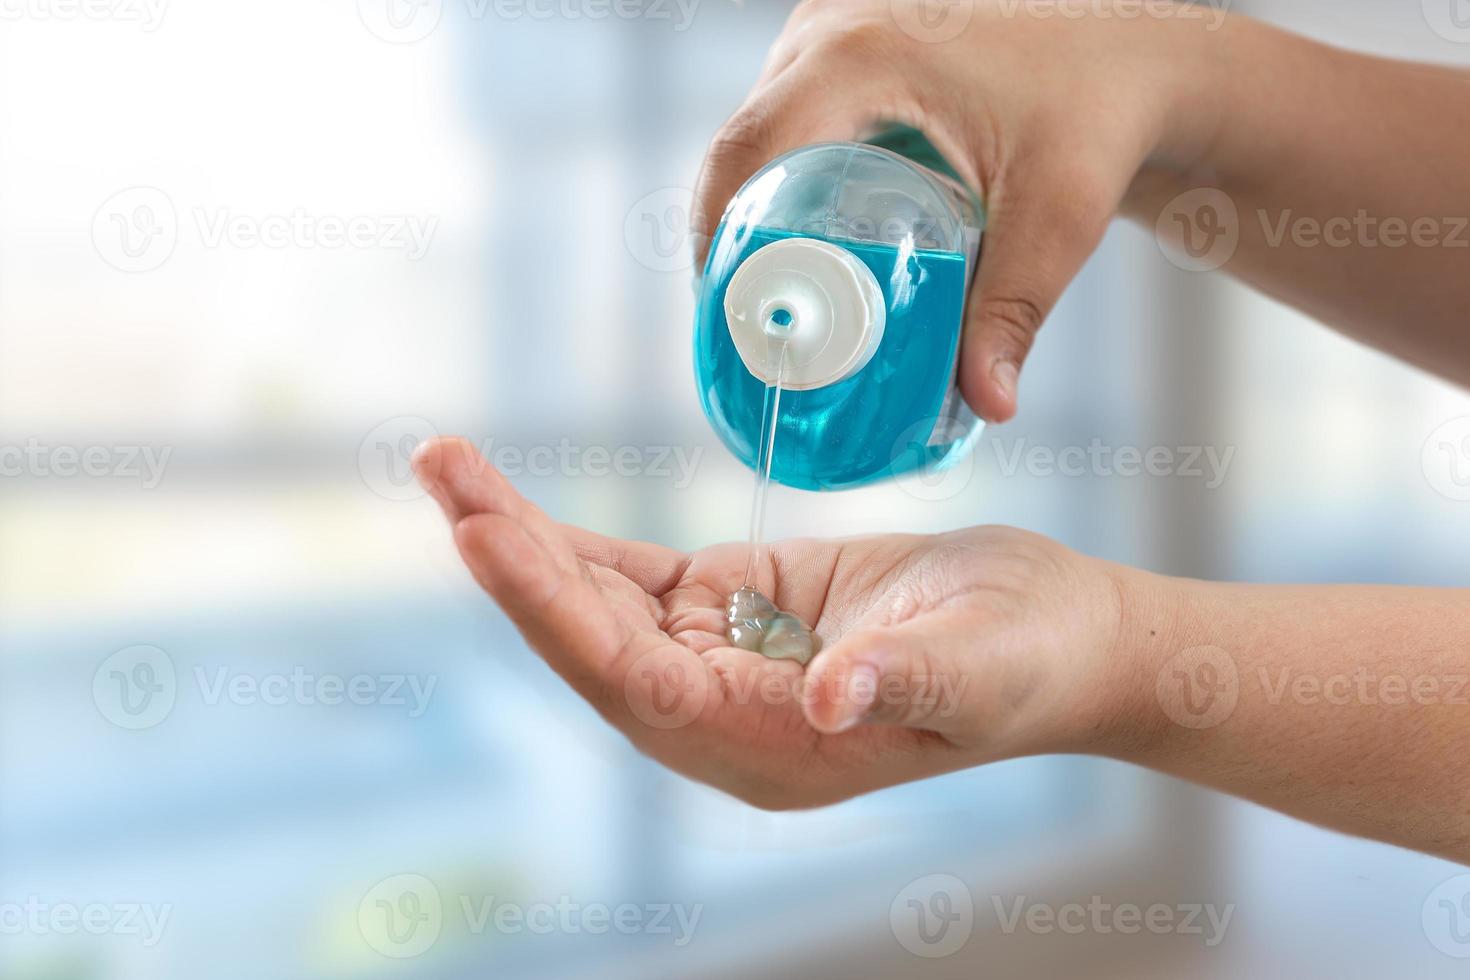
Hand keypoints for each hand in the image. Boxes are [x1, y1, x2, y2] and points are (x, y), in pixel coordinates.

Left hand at [414, 437, 1139, 808]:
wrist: (1057, 635)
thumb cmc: (1031, 658)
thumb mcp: (979, 663)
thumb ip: (902, 679)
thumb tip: (825, 697)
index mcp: (774, 748)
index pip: (638, 682)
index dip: (559, 613)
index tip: (486, 537)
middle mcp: (727, 715)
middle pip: (592, 644)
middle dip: (514, 561)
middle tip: (443, 472)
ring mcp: (726, 663)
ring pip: (600, 608)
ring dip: (525, 542)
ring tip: (451, 465)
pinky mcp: (735, 610)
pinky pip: (635, 582)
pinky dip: (576, 544)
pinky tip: (512, 507)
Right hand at [692, 0, 1227, 421]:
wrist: (1136, 49)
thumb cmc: (1102, 115)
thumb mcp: (1057, 216)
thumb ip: (1015, 309)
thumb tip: (988, 403)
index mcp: (861, 56)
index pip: (745, 153)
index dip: (717, 237)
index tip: (725, 312)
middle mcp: (835, 23)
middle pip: (742, 140)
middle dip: (733, 228)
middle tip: (749, 314)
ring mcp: (840, 17)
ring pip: (763, 120)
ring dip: (756, 196)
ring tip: (772, 282)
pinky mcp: (854, 29)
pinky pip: (792, 102)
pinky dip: (786, 164)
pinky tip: (801, 224)